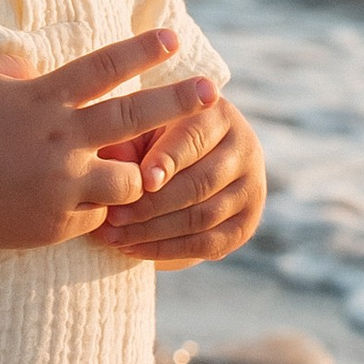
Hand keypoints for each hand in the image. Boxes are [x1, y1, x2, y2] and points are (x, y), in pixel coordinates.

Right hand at [0, 30, 219, 252]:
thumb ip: (15, 69)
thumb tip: (39, 69)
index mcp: (42, 99)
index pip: (104, 68)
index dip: (141, 50)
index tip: (174, 37)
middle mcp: (59, 140)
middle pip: (135, 119)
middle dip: (179, 102)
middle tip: (213, 92)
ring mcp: (58, 185)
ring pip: (128, 181)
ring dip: (134, 175)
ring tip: (133, 174)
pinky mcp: (52, 224)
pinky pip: (93, 217)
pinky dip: (91, 209)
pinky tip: (75, 206)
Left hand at [97, 90, 265, 268]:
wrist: (183, 164)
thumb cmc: (149, 140)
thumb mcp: (138, 130)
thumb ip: (126, 142)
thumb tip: (112, 162)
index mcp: (217, 113)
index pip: (195, 137)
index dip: (169, 160)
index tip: (143, 180)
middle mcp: (244, 147)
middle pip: (200, 182)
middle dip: (152, 204)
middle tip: (112, 217)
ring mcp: (251, 188)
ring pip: (203, 216)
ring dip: (153, 231)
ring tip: (114, 236)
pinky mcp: (245, 225)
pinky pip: (207, 244)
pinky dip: (166, 250)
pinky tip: (132, 249)